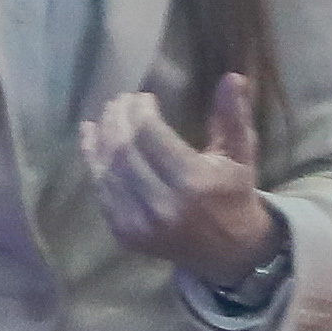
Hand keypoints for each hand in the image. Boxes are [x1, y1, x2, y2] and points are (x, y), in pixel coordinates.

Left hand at [90, 72, 286, 304]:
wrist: (228, 253)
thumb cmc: (233, 194)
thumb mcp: (241, 153)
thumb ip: (234, 115)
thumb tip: (232, 77)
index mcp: (193, 182)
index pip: (150, 134)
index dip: (139, 110)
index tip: (143, 97)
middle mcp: (163, 205)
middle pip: (123, 150)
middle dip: (117, 118)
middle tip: (120, 101)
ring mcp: (139, 224)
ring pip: (107, 169)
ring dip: (102, 135)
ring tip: (107, 114)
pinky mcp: (125, 234)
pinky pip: (101, 190)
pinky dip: (92, 160)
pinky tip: (90, 136)